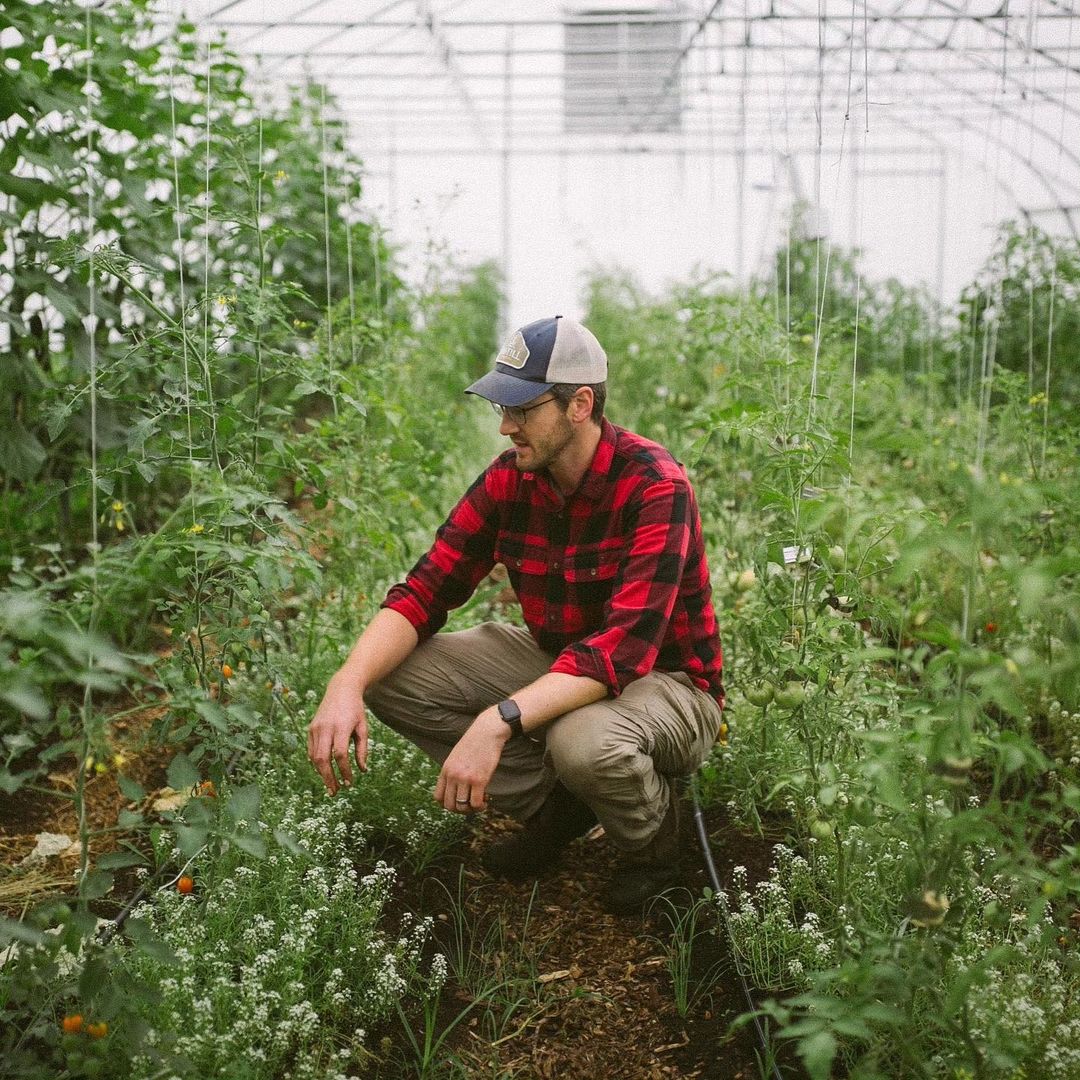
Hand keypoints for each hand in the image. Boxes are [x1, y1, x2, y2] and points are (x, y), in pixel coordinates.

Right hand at [308, 675, 367, 794]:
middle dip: (328, 778)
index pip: (340, 755)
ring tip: (330, 785)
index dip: (344, 771)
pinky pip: (311, 750)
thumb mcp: (363, 727)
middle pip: (323, 759)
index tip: (349, 783)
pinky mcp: (310, 729)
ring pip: (314, 757)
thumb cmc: (356, 710)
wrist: (342, 689)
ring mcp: (315, 728)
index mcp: (341, 727)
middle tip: (335, 792)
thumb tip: (362, 770)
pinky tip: (324, 771)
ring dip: (321, 774)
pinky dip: (316, 763)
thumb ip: (362, 749)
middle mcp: (325, 728)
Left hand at [434, 709, 509, 813]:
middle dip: (459, 810)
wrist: (487, 732)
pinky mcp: (479, 780)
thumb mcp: (456, 757)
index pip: (438, 797)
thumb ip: (453, 772)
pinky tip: (485, 801)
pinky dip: (480, 806)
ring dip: (470, 810)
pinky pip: (475, 803)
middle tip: (469, 806)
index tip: (457, 803)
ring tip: (479, 804)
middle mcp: (453, 775)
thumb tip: (454, 789)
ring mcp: (465, 778)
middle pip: (449, 805)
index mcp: (445, 770)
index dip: (447, 805)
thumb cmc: (474, 743)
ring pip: (462, 806)